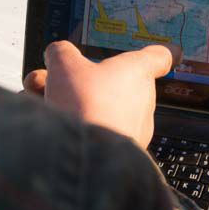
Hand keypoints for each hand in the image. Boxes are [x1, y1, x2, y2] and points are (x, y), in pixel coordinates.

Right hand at [24, 41, 178, 148]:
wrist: (87, 157)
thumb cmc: (85, 104)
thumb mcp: (64, 65)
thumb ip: (61, 54)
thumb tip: (57, 54)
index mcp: (136, 71)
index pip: (157, 57)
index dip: (158, 53)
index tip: (170, 52)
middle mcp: (141, 100)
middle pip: (111, 82)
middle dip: (76, 80)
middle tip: (48, 79)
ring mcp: (132, 128)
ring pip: (98, 107)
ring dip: (67, 102)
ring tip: (38, 99)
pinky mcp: (119, 152)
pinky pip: (95, 132)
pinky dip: (72, 127)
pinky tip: (47, 125)